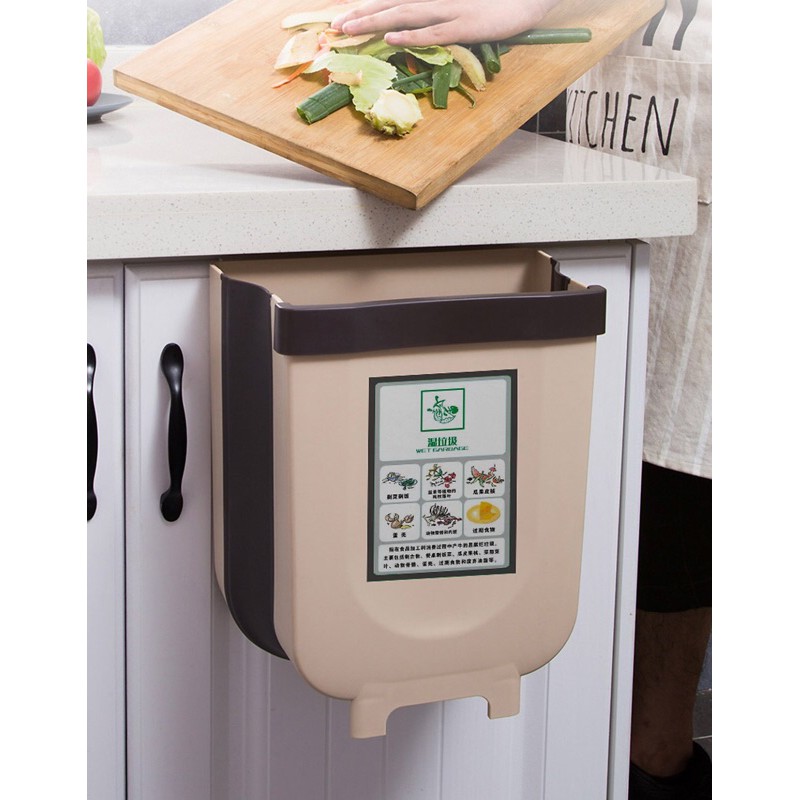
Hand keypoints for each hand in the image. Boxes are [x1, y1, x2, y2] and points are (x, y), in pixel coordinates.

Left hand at [331, 0, 562, 45]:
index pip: (396, 0)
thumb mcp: (463, 8)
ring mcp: (452, 10)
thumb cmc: (499, 4)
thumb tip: (414, 28)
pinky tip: (391, 36)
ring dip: (375, 21)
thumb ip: (439, 17)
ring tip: (349, 29)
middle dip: (361, 15)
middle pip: (392, 4)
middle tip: (335, 27)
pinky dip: (412, 34)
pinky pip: (434, 31)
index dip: (370, 7)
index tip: (344, 17)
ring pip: (405, 14)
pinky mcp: (467, 25)